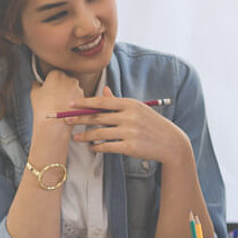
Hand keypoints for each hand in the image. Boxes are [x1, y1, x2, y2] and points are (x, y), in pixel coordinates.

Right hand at [30, 70, 84, 139]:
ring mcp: (78, 89)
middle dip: (62, 86)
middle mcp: (70, 79)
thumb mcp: (34, 93)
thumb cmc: (42, 107)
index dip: (52, 81)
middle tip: (56, 96)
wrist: (53, 123)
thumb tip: (36, 82)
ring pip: (74, 89)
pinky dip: (75, 101)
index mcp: (57, 74)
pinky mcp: (84, 99)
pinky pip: (79, 97)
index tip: (50, 88)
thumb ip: (36, 84)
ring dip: (69, 93)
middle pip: (66, 80)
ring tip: (61, 104)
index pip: (55, 74)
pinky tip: (67, 108)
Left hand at [65, 87, 190, 163]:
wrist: (171, 143)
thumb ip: (118, 101)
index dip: (84, 103)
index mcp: (130, 105)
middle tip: (66, 121)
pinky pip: (107, 146)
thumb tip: (103, 90)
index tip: (71, 105)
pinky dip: (97, 147)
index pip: (102, 102)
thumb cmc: (153, 125)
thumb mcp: (138, 109)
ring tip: (76, 137)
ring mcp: (130, 132)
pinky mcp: (130, 147)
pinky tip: (92, 147)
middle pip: (97, 117)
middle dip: (79, 119)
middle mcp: (129, 117)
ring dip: (85, 136)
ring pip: (99, 133)